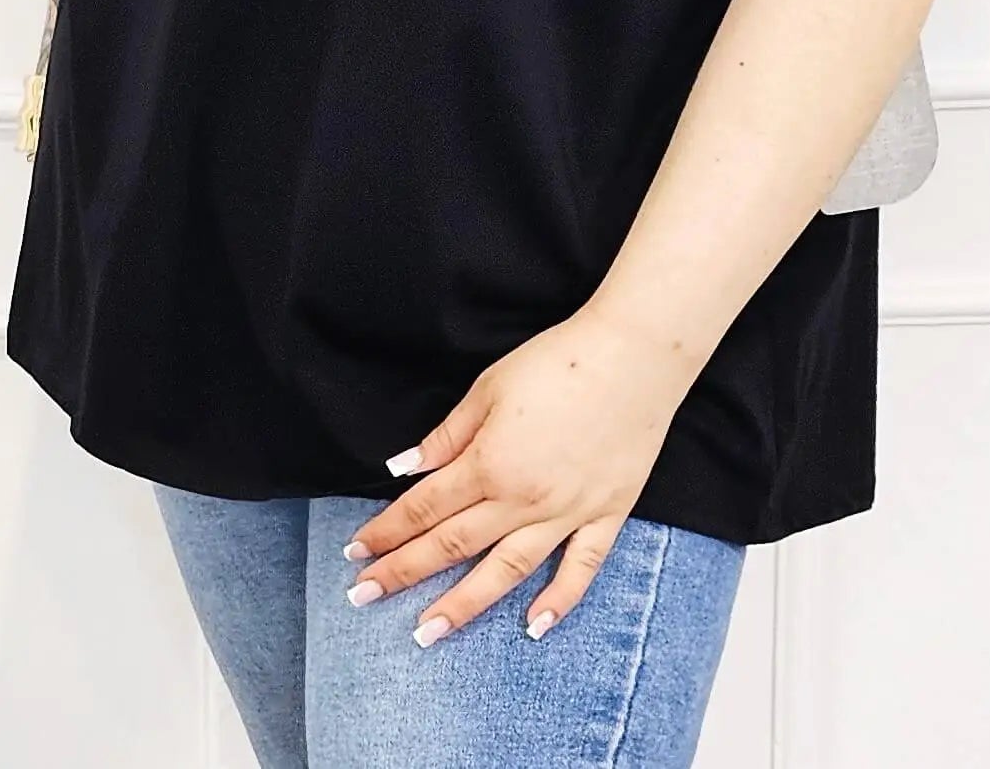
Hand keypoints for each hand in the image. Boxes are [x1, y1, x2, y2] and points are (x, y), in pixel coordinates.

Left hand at [339, 302, 699, 646]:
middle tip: (364, 599)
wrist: (633, 355)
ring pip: (506, 571)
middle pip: (452, 544)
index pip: (424, 507)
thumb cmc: (558, 361)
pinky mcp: (606, 514)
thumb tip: (404, 467)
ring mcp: (566, 512)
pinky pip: (581, 568)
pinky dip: (559, 601)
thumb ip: (447, 434)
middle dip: (404, 573)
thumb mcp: (490, 386)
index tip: (355, 554)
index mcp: (489, 462)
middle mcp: (522, 498)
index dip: (386, 531)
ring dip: (464, 606)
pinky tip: (534, 627)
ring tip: (427, 634)